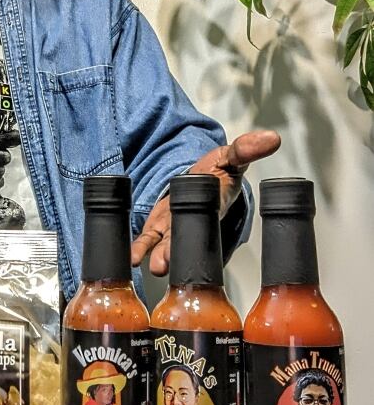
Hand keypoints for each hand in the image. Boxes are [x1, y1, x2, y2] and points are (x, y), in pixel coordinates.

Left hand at [131, 129, 280, 275]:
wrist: (199, 179)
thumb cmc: (218, 173)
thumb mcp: (231, 157)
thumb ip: (246, 149)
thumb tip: (271, 138)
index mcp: (215, 207)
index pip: (212, 223)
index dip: (204, 235)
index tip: (197, 247)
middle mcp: (196, 224)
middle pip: (187, 243)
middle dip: (177, 254)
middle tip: (166, 263)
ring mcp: (176, 229)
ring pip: (167, 246)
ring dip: (158, 256)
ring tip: (154, 266)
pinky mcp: (159, 228)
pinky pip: (149, 240)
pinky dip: (140, 248)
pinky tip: (132, 257)